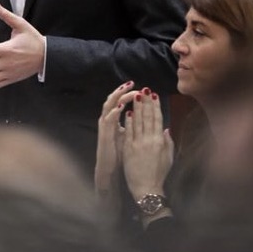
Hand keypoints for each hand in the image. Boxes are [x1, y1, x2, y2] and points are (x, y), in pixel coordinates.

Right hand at [95, 81, 136, 198]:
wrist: (109, 168)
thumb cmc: (120, 154)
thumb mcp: (129, 137)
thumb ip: (136, 127)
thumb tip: (148, 120)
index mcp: (115, 120)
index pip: (122, 102)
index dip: (131, 95)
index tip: (142, 89)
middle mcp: (108, 120)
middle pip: (114, 100)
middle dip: (123, 91)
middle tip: (132, 83)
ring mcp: (105, 126)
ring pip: (109, 105)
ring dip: (119, 97)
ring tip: (128, 90)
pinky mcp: (104, 133)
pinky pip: (108, 119)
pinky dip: (115, 112)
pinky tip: (123, 106)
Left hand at [120, 87, 173, 200]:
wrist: (147, 187)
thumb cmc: (159, 173)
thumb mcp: (168, 157)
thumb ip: (168, 142)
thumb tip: (166, 129)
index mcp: (160, 141)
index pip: (157, 119)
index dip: (156, 106)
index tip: (154, 95)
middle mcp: (150, 140)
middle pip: (148, 117)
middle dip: (146, 102)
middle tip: (144, 89)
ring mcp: (139, 144)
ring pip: (138, 121)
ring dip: (137, 107)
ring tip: (136, 95)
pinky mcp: (129, 149)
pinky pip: (129, 132)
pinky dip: (129, 121)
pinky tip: (128, 112)